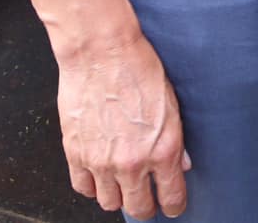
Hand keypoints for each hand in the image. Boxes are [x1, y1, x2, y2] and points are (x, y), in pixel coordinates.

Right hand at [59, 31, 191, 219]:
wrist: (102, 52)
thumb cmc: (139, 69)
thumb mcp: (171, 104)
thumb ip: (176, 141)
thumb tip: (182, 164)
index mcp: (162, 150)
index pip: (171, 198)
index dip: (173, 206)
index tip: (171, 205)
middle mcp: (132, 162)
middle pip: (138, 208)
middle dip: (145, 206)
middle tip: (147, 197)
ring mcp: (101, 161)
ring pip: (109, 203)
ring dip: (117, 195)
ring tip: (121, 182)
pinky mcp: (75, 153)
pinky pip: (83, 187)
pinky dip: (91, 185)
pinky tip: (99, 173)